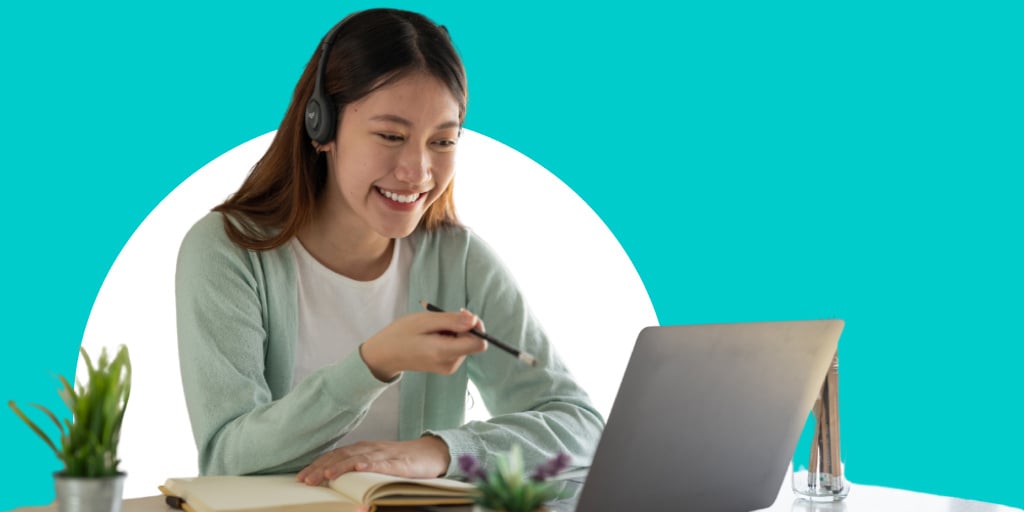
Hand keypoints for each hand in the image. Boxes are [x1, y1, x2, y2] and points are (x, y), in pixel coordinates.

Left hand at [297, 436, 450, 485]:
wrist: (432, 453)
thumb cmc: (402, 461)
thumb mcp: (376, 463)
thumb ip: (358, 468)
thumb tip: (333, 480)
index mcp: (363, 449)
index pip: (335, 455)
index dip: (318, 465)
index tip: (301, 477)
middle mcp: (371, 449)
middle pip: (342, 456)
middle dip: (322, 467)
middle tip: (305, 480)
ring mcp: (385, 455)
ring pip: (359, 458)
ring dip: (341, 466)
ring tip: (326, 475)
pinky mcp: (400, 463)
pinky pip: (384, 463)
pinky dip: (370, 464)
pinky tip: (360, 468)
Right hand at [360, 309, 486, 379]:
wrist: (384, 355)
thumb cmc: (401, 334)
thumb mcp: (425, 321)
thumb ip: (451, 321)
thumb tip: (475, 320)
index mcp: (445, 353)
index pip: (479, 343)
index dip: (476, 326)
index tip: (461, 315)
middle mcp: (451, 364)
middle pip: (473, 342)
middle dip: (462, 327)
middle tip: (440, 319)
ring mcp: (449, 367)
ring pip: (466, 343)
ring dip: (454, 331)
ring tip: (432, 329)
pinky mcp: (446, 366)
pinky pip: (458, 348)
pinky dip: (450, 338)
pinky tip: (433, 336)